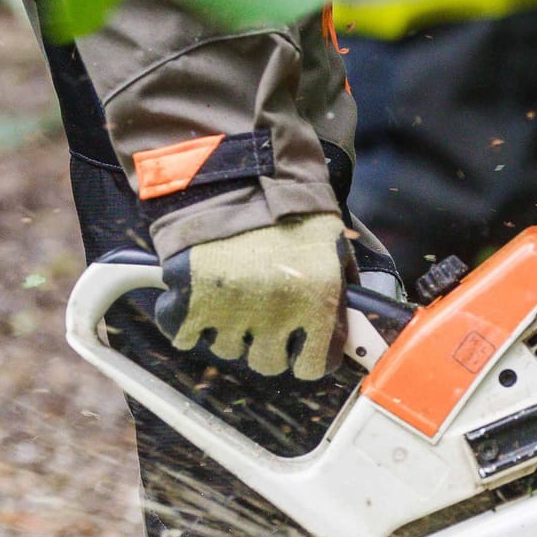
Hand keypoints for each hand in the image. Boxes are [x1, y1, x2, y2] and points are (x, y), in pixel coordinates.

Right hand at [153, 213, 347, 379]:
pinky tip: (199, 294)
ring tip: (230, 289)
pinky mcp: (188, 303)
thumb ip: (339, 287)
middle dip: (265, 342)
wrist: (228, 171)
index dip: (307, 355)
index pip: (316, 364)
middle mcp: (277, 313)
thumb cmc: (284, 205)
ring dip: (228, 328)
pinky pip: (185, 336)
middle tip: (259, 311)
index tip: (300, 346)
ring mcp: (230, 311)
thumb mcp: (329, 242)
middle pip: (269, 362)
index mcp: (318, 301)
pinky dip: (188, 320)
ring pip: (228, 350)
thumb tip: (350, 327)